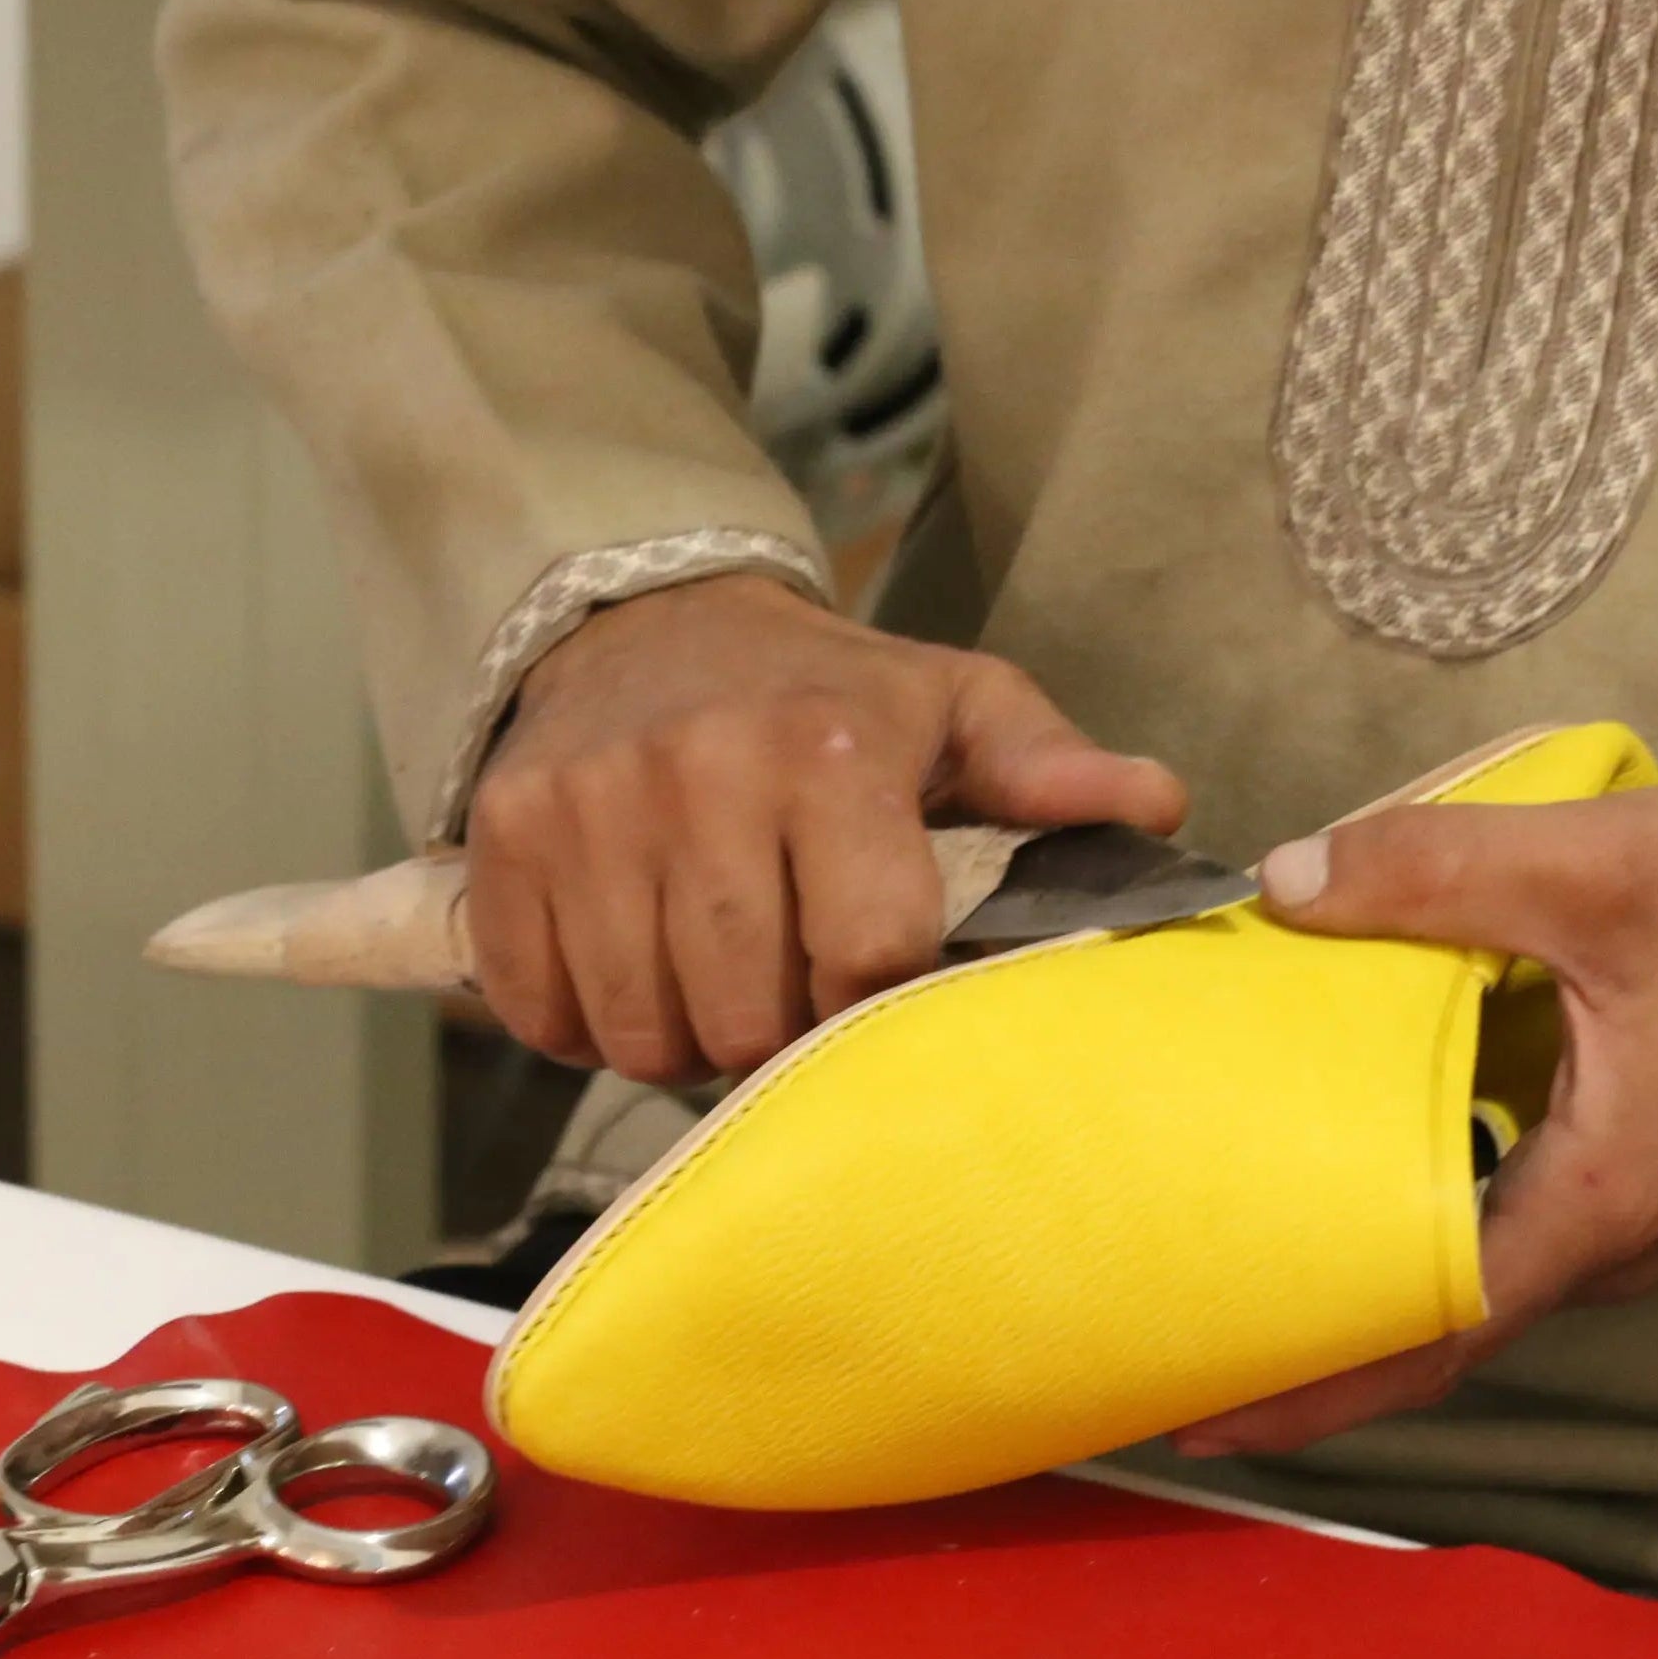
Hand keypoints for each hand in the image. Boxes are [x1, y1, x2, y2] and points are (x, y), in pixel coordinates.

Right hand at [463, 574, 1184, 1082]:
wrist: (640, 621)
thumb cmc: (817, 691)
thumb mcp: (947, 705)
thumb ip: (1046, 768)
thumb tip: (1157, 808)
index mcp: (829, 748)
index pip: (866, 955)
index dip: (875, 1002)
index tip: (870, 984)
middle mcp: (698, 773)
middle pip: (746, 1014)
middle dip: (775, 1034)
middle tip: (784, 991)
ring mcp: (585, 810)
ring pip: (638, 1027)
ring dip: (679, 1038)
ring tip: (707, 984)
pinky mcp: (500, 840)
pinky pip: (540, 1010)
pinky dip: (581, 1024)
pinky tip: (624, 970)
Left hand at [1177, 782, 1657, 1458]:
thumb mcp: (1593, 865)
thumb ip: (1431, 870)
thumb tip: (1280, 882)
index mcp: (1598, 1200)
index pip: (1437, 1337)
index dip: (1320, 1390)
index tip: (1209, 1427)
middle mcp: (1609, 1229)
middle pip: (1437, 1322)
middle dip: (1312, 1346)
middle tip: (1181, 1343)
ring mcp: (1620, 1197)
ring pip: (1465, 1263)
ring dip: (1354, 1274)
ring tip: (1222, 1260)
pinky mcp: (1619, 1150)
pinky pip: (1493, 1204)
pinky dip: (1400, 1201)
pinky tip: (1322, 1157)